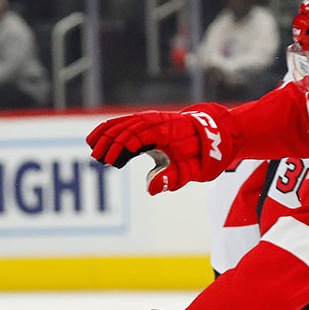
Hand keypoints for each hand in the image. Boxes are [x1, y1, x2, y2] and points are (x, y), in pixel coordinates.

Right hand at [86, 104, 237, 194]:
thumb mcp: (193, 171)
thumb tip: (150, 188)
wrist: (217, 136)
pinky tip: (98, 137)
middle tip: (96, 157)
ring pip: (125, 122)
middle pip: (127, 127)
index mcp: (167, 131)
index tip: (110, 161)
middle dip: (109, 141)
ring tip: (91, 146)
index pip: (137, 135)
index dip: (121, 147)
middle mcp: (158, 122)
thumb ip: (172, 178)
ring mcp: (153, 120)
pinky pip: (128, 123)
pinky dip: (112, 128)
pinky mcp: (150, 124)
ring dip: (107, 133)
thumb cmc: (205, 155)